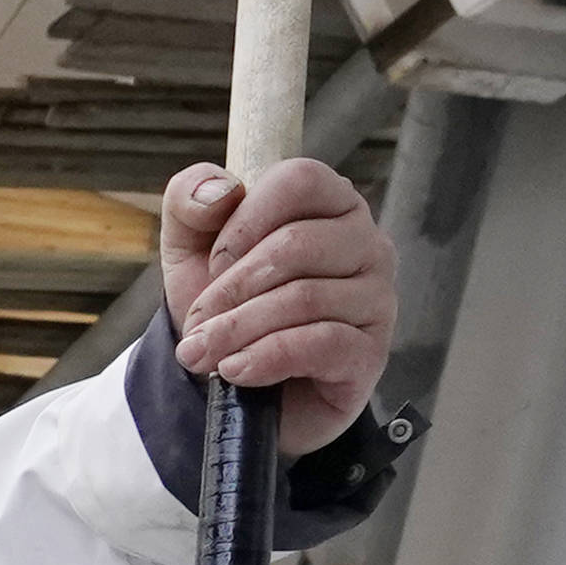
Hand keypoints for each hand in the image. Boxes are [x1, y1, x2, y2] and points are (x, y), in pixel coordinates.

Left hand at [158, 156, 392, 460]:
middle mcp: (366, 243)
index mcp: (331, 203)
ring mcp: (376, 297)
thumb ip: (189, 198)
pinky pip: (321, 343)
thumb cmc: (226, 303)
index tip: (214, 263)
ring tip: (201, 353)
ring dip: (238, 329)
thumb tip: (220, 190)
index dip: (245, 220)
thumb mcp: (189, 245)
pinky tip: (235, 370)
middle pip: (297, 244)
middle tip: (196, 323)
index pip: (300, 180)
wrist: (237, 383)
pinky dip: (265, 358)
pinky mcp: (370, 352)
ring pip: (304, 298)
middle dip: (231, 289)